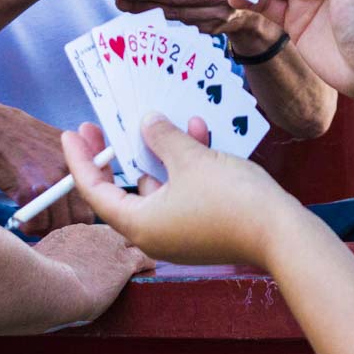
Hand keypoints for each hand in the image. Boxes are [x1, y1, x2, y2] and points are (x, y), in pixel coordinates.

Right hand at [0, 105, 94, 232]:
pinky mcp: (31, 192)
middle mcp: (71, 172)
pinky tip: (24, 221)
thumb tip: (79, 188)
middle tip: (51, 221)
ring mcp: (52, 183)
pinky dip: (30, 228)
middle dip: (67, 223)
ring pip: (59, 224)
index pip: (96, 196)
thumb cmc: (20, 135)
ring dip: (47, 228)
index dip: (82, 209)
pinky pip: (38, 224)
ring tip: (35, 222)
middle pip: (81, 216)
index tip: (70, 213)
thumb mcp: (57, 140)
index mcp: (81, 159)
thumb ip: (72, 163)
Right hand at [32, 221, 153, 322]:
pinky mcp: (124, 263)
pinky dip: (148, 264)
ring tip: (138, 265)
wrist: (49, 287)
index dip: (98, 244)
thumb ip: (47, 261)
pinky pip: (146, 258)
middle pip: (114, 232)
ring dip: (135, 252)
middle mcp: (93, 233)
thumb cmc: (37, 282)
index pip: (92, 234)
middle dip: (118, 244)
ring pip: (134, 241)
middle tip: (119, 258)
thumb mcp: (39, 263)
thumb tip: (42, 270)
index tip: (96, 255)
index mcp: (72, 233)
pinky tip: (147, 271)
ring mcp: (111, 246)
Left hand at [63, 117, 303, 267]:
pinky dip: (185, 167)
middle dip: (117, 153)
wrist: (281, 233)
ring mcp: (179, 234)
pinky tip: (198, 133)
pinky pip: (183, 192)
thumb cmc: (230, 199)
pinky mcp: (203, 229)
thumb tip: (147, 122)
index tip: (72, 133)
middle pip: (124, 189)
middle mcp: (154, 234)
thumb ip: (161, 137)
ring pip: (159, 186)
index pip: (95, 191)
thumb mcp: (190, 158)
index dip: (81, 160)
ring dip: (160, 152)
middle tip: (101, 126)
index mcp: (140, 224)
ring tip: (162, 119)